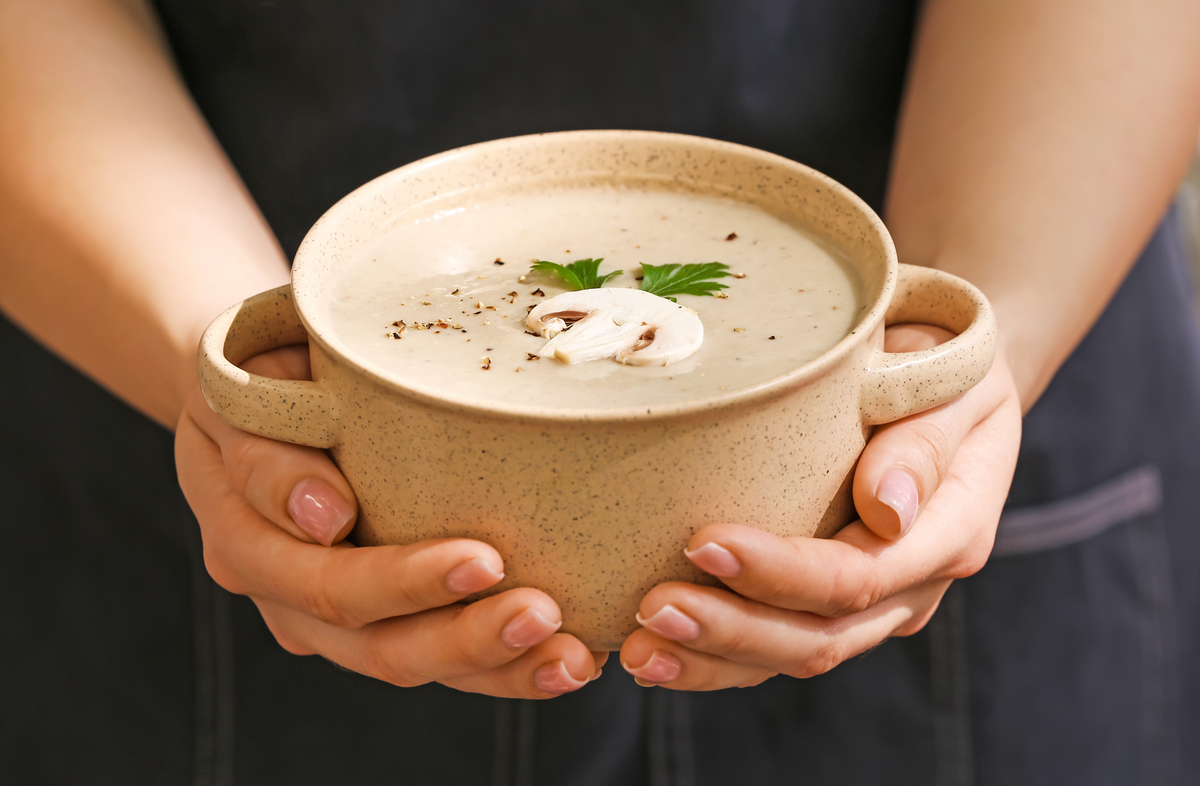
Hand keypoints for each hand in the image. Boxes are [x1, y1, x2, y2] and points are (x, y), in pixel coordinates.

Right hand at [176, 346, 604, 697]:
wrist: (252, 384)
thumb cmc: (255, 372)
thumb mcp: (239, 390)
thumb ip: (267, 455)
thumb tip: (326, 518)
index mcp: (247, 544)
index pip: (328, 585)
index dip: (406, 584)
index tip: (487, 559)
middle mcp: (287, 598)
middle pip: (378, 647)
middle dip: (467, 639)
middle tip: (545, 615)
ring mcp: (334, 617)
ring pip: (418, 666)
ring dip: (500, 670)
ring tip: (574, 660)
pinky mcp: (381, 614)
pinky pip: (441, 656)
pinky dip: (504, 666)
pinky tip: (567, 661)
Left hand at [619, 325, 1020, 688]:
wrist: (949, 380)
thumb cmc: (945, 363)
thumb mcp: (957, 381)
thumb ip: (925, 443)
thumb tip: (888, 511)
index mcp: (947, 531)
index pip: (857, 575)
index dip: (779, 572)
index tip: (701, 542)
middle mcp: (911, 584)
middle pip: (818, 637)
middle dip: (729, 631)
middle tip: (650, 608)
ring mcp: (871, 602)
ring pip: (790, 656)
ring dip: (710, 661)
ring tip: (636, 652)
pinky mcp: (829, 601)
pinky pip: (773, 648)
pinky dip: (713, 659)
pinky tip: (655, 656)